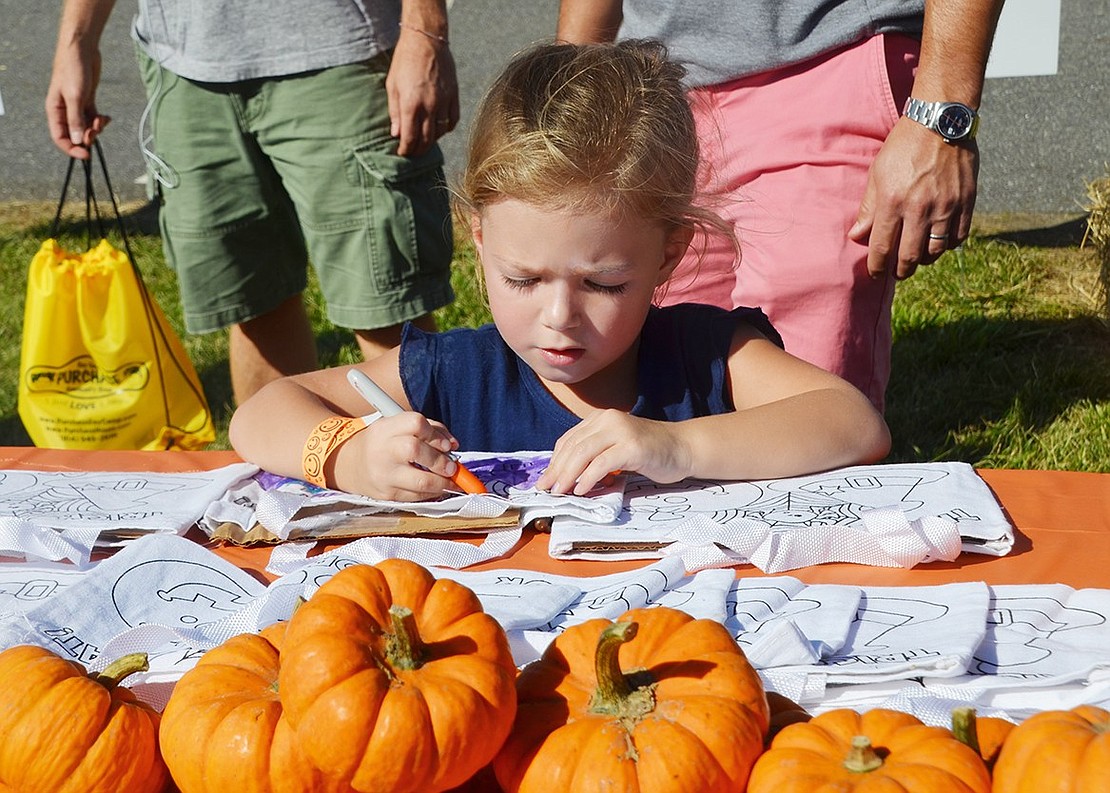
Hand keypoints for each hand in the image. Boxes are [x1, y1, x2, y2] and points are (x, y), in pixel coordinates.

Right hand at [45, 45, 110, 159]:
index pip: (60, 137)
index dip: (71, 149)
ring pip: (85, 127)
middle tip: (97, 130)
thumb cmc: (74, 69)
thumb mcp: (75, 96)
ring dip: (96, 129)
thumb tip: (77, 141)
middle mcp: (64, 110)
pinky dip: (100, 121)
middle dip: (87, 137)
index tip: (86, 155)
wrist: (82, 49)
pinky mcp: (87, 100)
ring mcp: (76, 106)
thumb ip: (76, 119)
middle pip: (74, 134)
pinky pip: (93, 118)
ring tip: (103, 120)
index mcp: (55, 110)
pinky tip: (107, 117)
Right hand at [336, 412, 461, 500]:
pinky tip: (436, 487)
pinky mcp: (387, 495)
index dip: (436, 434)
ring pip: (421, 481)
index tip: (447, 445)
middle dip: (440, 460)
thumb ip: (427, 430)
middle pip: (416, 450)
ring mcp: (383, 475)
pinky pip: (417, 497)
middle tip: (451, 466)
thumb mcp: (396, 427)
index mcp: (385, 429)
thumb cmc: (382, 444)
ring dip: (443, 482)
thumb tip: (453, 445)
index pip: (415, 423)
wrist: (350, 466)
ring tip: (449, 480)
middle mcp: (382, 450)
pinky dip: (432, 493)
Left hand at [386, 28, 458, 156]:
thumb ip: (394, 111)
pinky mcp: (454, 95)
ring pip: (441, 132)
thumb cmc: (404, 61)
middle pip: (427, 139)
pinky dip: (446, 128)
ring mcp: (444, 101)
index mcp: (411, 103)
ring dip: (432, 140)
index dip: (406, 149)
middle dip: (419, 150)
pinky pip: (453, 120)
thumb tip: (396, 134)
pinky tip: (439, 128)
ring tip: (424, 140)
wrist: (426, 40)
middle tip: (413, 152)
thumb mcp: (392, 85)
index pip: (410, 137)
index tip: (402, 153)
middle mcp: (430, 105)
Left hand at [536, 410, 693, 495]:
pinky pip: (603, 463)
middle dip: (556, 471)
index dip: (554, 462)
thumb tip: (566, 478)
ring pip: (583, 453)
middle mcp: (608, 420)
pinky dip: (589, 478)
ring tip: (560, 493)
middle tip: (546, 491)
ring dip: (567, 475)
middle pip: (573, 447)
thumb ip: (594, 456)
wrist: (683, 447)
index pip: (569, 440)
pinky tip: (582, 490)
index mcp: (600, 419)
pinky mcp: (632, 446)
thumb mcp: (615, 449)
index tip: (545, 482)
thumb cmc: (649, 452)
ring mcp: (621, 431)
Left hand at [849, 118, 978, 279]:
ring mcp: (946, 206)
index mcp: (893, 202)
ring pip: (935, 251)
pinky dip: (947, 245)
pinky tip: (939, 242)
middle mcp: (920, 208)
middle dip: (901, 270)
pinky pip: (958, 237)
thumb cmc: (903, 146)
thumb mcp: (877, 173)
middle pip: (910, 257)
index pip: (882, 247)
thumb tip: (857, 236)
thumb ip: (868, 208)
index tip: (875, 273)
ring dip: (924, 260)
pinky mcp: (966, 201)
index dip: (877, 266)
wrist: (940, 121)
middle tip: (897, 272)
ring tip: (917, 258)